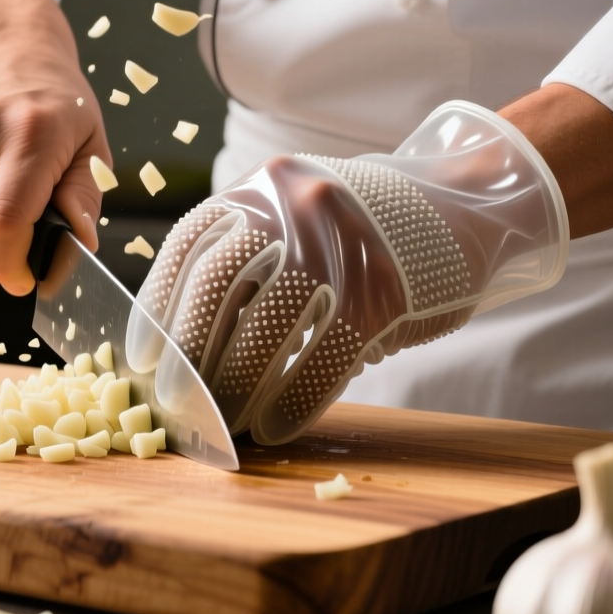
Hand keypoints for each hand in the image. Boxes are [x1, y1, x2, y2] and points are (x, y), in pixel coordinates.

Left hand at [136, 103, 567, 443]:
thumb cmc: (367, 228)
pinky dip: (292, 401)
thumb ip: (249, 261)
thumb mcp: (297, 218)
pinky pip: (322, 359)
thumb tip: (186, 345)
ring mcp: (339, 249)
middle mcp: (292, 208)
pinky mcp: (382, 294)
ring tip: (225, 424)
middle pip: (216, 292)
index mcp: (261, 187)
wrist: (468, 204)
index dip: (159, 311)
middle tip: (179, 407)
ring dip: (235, 389)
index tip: (145, 362)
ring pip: (264, 332)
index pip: (189, 251)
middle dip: (190, 359)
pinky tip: (276, 426)